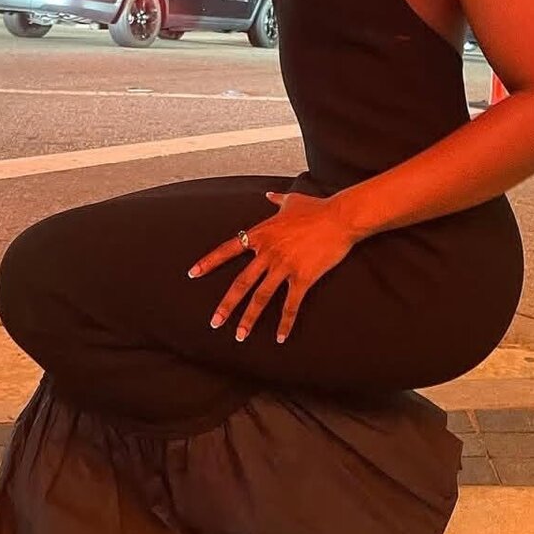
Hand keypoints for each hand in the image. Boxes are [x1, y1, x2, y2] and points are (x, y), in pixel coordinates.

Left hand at [188, 192, 356, 342]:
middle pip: (241, 282)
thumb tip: (268, 195)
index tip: (192, 273)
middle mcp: (268, 252)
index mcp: (262, 234)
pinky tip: (280, 337)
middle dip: (226, 305)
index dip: (209, 262)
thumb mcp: (292, 200)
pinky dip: (285, 322)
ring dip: (249, 318)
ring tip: (240, 336)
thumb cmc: (317, 208)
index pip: (228, 249)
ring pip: (261, 297)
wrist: (341, 217)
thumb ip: (276, 200)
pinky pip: (291, 305)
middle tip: (214, 322)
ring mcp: (284, 266)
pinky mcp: (303, 277)